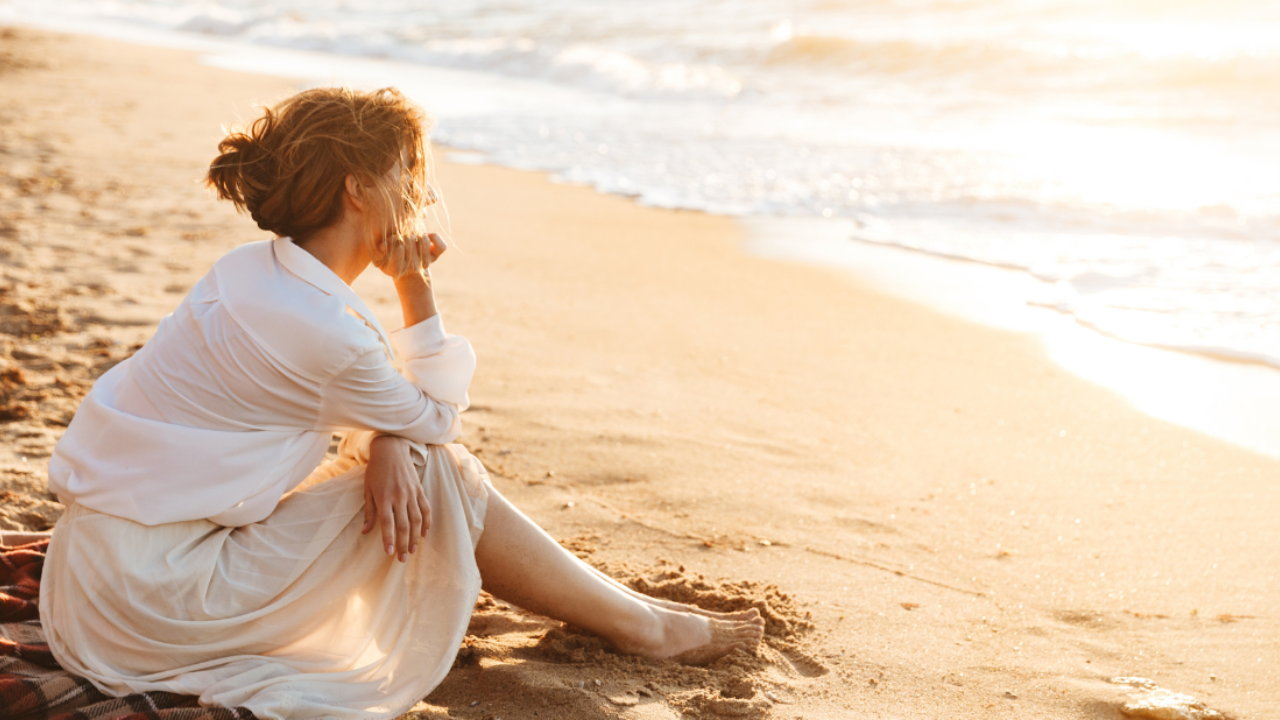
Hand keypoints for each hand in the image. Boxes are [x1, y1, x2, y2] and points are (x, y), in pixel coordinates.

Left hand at [362, 435, 430, 561]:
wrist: (391, 449)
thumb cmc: (376, 470)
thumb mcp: (367, 490)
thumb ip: (369, 512)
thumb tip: (366, 532)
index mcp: (384, 498)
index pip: (387, 524)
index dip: (389, 540)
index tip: (389, 553)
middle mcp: (399, 497)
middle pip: (404, 526)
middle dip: (403, 544)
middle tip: (402, 559)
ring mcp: (411, 493)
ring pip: (417, 520)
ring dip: (415, 537)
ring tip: (413, 550)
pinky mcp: (420, 490)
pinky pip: (426, 509)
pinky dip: (427, 523)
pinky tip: (424, 534)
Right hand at [371, 232, 447, 281]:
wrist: (406, 269)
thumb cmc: (389, 256)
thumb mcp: (381, 253)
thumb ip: (382, 248)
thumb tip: (384, 246)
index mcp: (395, 269)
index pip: (397, 246)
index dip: (394, 238)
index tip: (392, 237)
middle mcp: (412, 268)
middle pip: (410, 239)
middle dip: (406, 232)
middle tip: (403, 232)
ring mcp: (424, 263)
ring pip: (424, 239)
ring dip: (418, 232)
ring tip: (412, 234)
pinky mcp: (434, 257)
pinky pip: (441, 245)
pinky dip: (435, 237)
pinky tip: (427, 236)